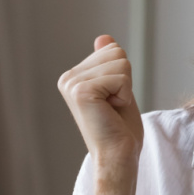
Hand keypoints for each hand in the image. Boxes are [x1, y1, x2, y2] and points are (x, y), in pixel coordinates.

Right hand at [57, 35, 143, 162]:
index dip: (123, 75)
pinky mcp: (81, 92)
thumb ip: (107, 64)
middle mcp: (68, 78)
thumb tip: (103, 38)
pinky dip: (125, 95)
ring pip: (120, 62)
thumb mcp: (117, 88)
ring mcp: (72, 84)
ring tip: (112, 109)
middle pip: (116, 52)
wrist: (118, 156)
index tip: (113, 99)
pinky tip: (112, 111)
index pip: (111, 49)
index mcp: (73, 76)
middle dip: (125, 80)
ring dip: (125, 88)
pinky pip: (121, 77)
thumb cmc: (120, 128)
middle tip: (114, 106)